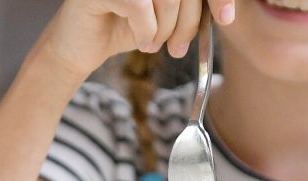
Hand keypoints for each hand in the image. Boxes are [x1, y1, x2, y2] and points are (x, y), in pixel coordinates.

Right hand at [39, 0, 234, 81]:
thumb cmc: (125, 28)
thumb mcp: (166, 15)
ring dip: (165, 29)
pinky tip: (140, 42)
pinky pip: (141, 7)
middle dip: (188, 21)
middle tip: (178, 48)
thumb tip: (224, 7)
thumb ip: (190, 3)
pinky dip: (146, 31)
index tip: (227, 18)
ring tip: (153, 43)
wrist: (80, 50)